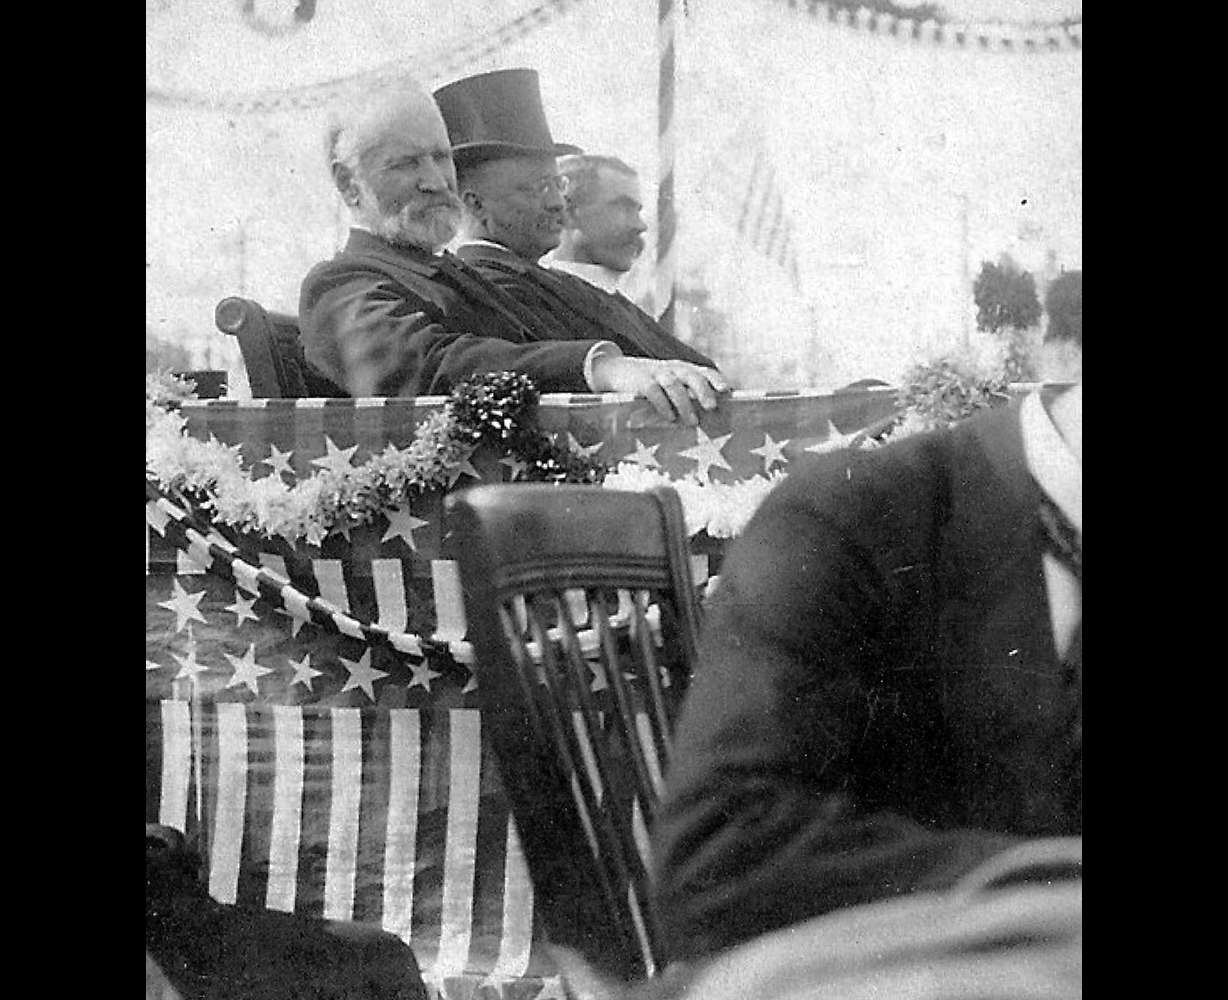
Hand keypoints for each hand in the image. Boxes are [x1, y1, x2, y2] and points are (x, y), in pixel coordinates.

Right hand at [589, 355, 729, 424]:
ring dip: (685, 403)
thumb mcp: (667, 384)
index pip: (703, 371)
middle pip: (692, 375)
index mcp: (682, 369)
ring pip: (674, 384)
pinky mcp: (640, 381)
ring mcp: (655, 373)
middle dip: (703, 390)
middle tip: (711, 407)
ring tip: (693, 422)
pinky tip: (670, 417)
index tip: (727, 391)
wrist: (615, 370)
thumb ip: (684, 394)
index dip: (716, 380)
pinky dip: (663, 404)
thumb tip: (705, 417)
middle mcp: (672, 369)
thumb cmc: (647, 383)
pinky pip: (653, 391)